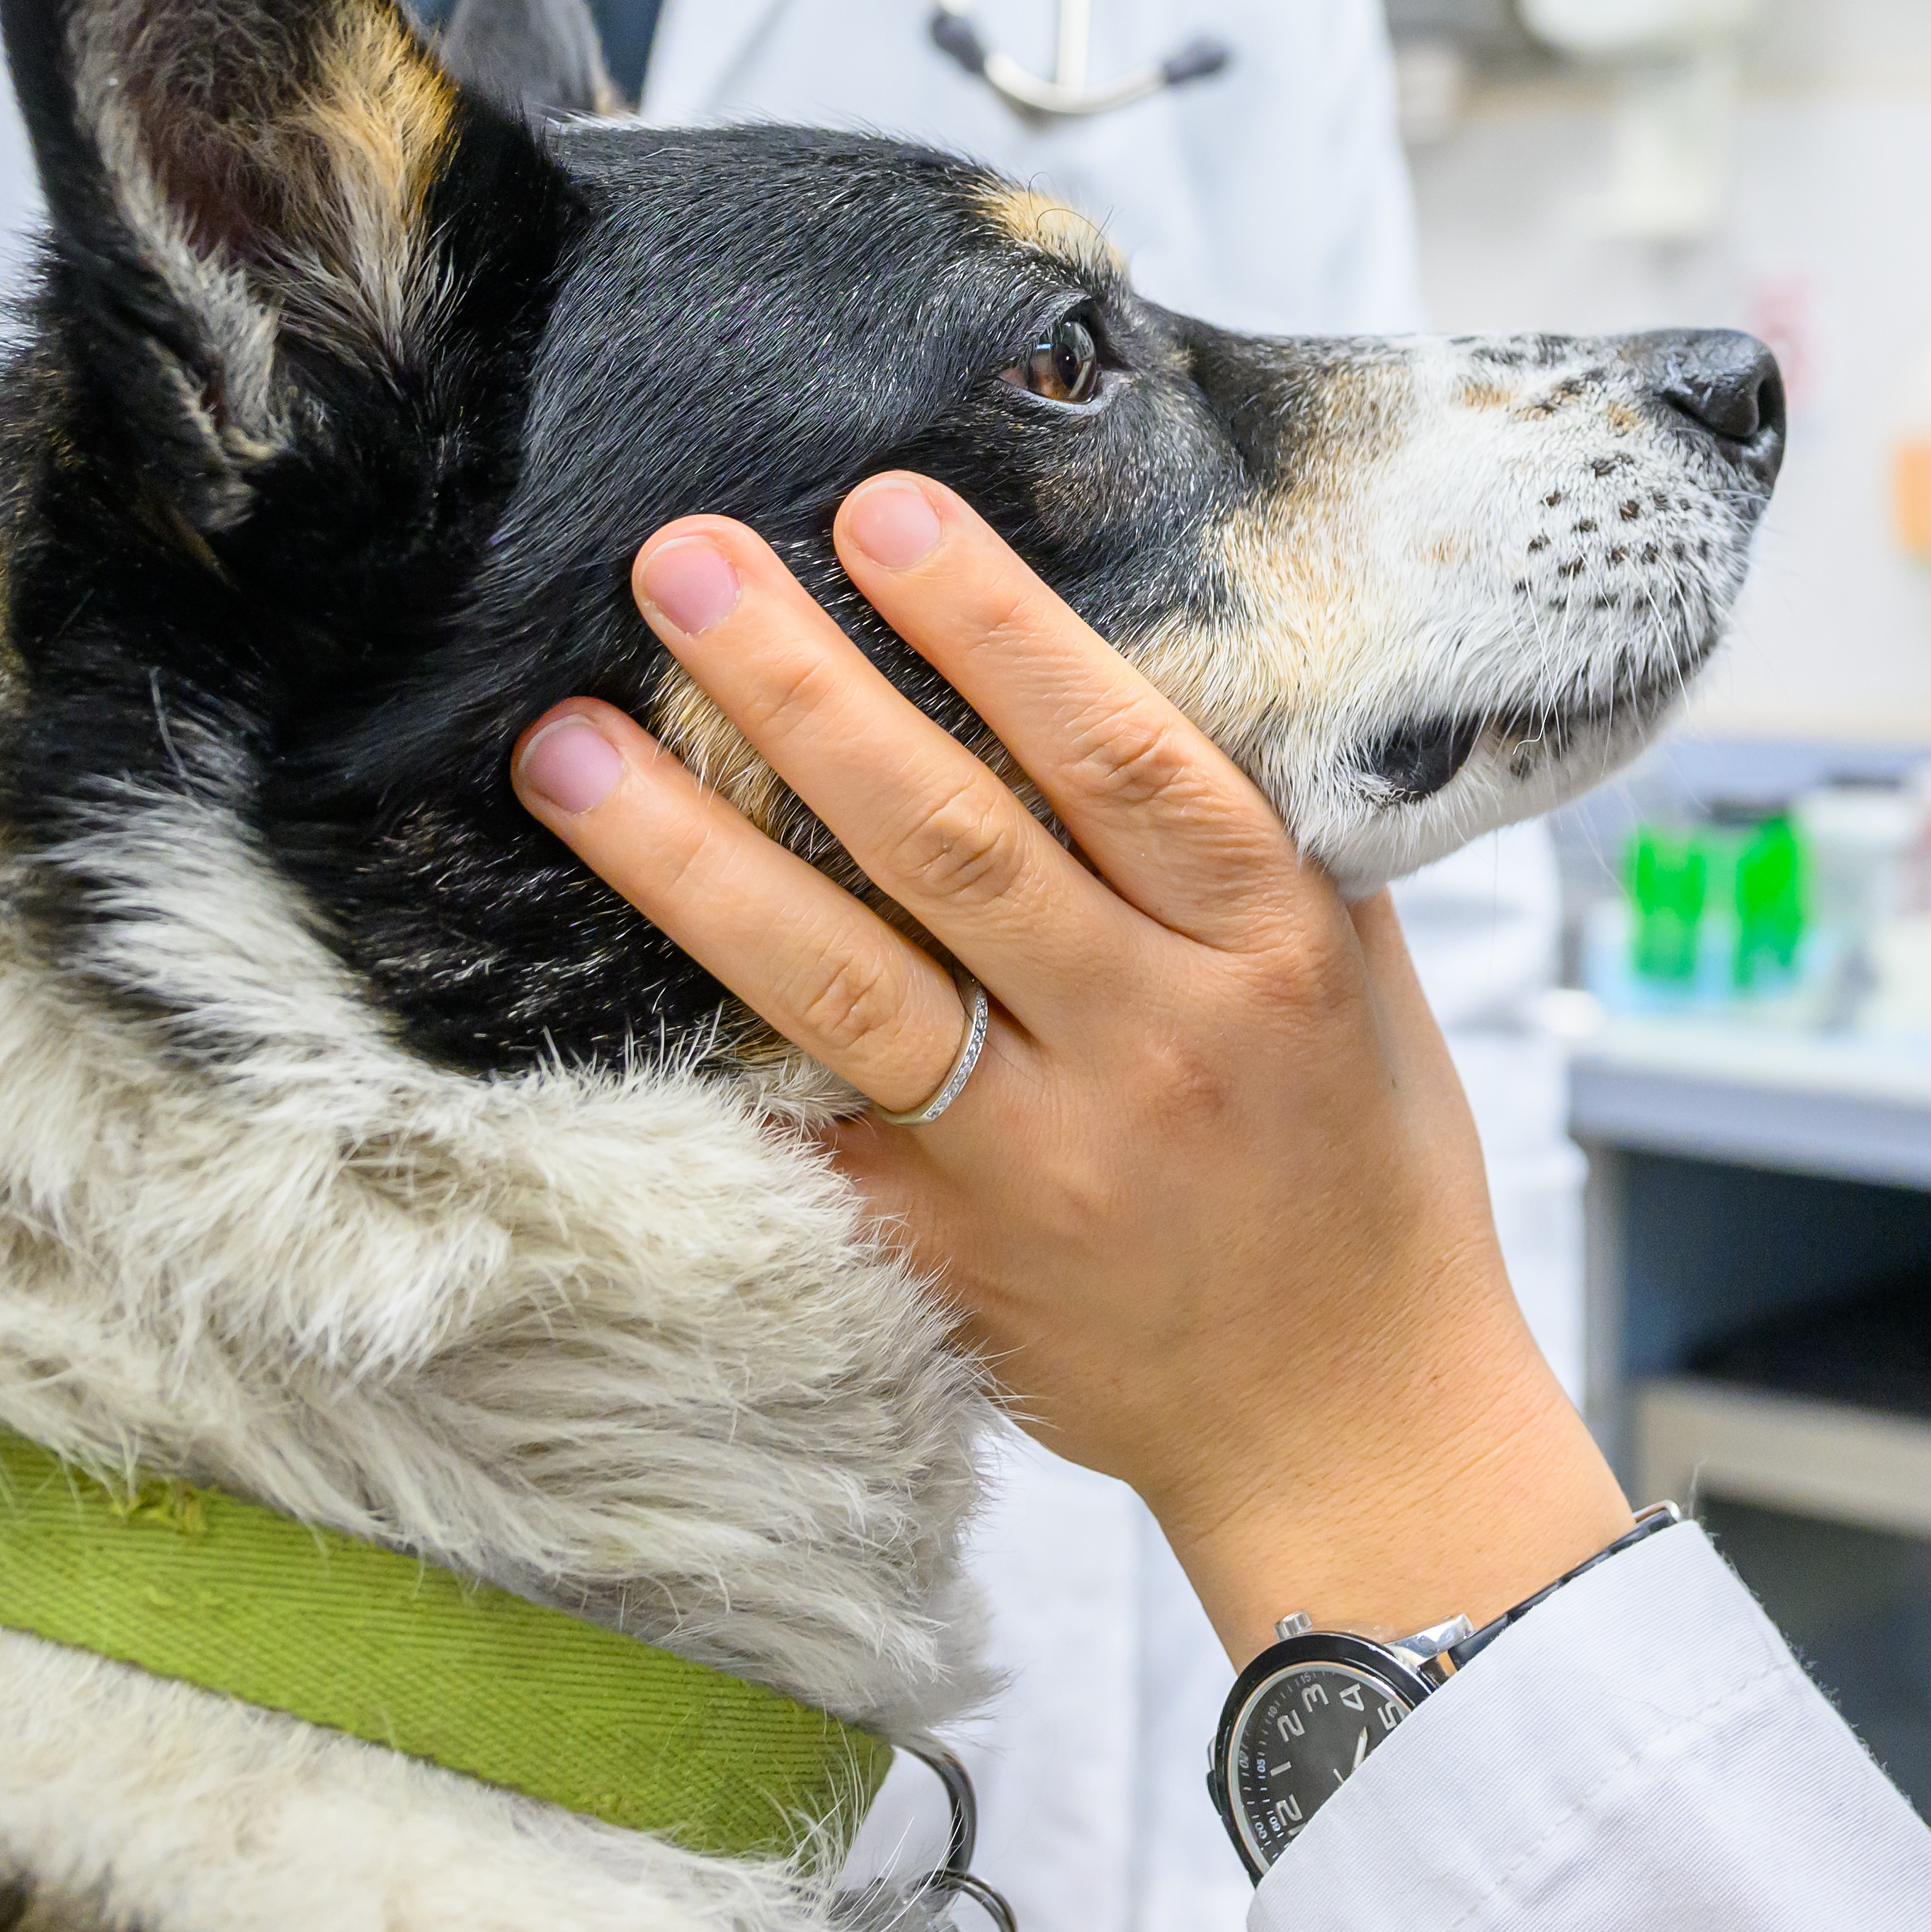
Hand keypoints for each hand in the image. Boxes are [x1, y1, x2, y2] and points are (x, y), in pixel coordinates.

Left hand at [504, 476, 1635, 1661]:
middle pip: (949, 842)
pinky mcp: (941, 1257)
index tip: (883, 507)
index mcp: (1264, 947)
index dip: (995, 627)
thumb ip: (1258, 833)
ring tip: (564, 747)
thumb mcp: (1360, 976)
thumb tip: (1142, 656)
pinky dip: (694, 1040)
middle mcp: (1150, 1043)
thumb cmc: (1366, 1170)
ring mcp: (1035, 1163)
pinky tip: (577, 957)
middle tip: (677, 562)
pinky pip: (800, 1130)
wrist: (1352, 1424)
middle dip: (801, 686)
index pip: (1115, 755)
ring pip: (840, 982)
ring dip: (689, 855)